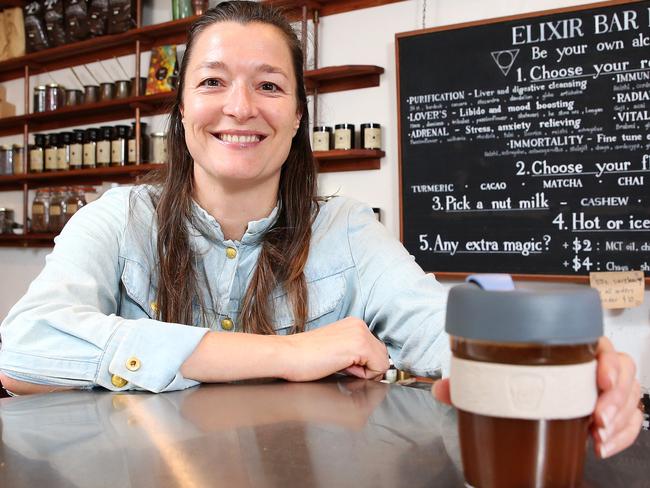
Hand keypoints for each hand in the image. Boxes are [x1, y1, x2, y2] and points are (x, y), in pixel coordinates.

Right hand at [281, 317, 388, 381]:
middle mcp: (360, 325)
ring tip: (340, 366)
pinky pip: (379, 368)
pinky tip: (342, 367)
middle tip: (340, 366)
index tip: (342, 363)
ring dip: (364, 372)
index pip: (376, 351)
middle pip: (382, 356)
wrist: (287, 355)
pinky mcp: (360, 345)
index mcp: (354, 324)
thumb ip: (354, 353)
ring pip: (382, 363)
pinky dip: (363, 375)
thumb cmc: (304, 357)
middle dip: (366, 368)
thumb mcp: (336, 350)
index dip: (362, 365)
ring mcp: (361, 333)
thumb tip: (370, 367)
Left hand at [432, 337, 642, 458]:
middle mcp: (588, 362)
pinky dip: (621, 435)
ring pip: (629, 397)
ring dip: (621, 421)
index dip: (609, 362)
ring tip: (600, 438)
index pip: (601, 344)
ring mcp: (598, 386)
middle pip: (622, 372)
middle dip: (617, 399)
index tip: (601, 379)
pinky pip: (626, 420)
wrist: (515, 382)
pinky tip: (602, 445)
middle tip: (599, 420)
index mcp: (568, 343)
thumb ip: (469, 377)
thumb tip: (442, 389)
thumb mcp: (490, 369)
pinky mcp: (602, 408)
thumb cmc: (510, 368)